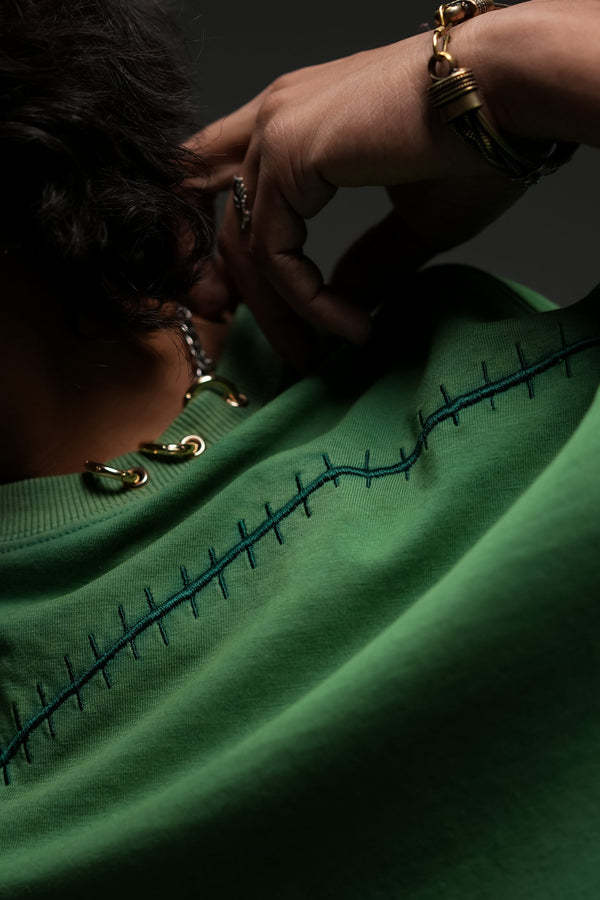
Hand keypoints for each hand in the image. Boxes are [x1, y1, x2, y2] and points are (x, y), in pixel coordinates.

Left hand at [183, 2, 577, 370]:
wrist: (510, 95)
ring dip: (284, 315)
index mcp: (299, 120)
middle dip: (252, 303)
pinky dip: (308, 301)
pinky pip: (274, 253)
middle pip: (234, 230)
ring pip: (248, 248)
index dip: (226, 253)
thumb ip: (369, 259)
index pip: (230, 189)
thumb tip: (346, 302)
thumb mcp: (413, 219)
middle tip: (293, 354)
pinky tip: (350, 326)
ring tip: (322, 353)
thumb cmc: (477, 147)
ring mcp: (276, 131)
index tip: (242, 310)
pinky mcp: (288, 152)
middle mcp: (277, 118)